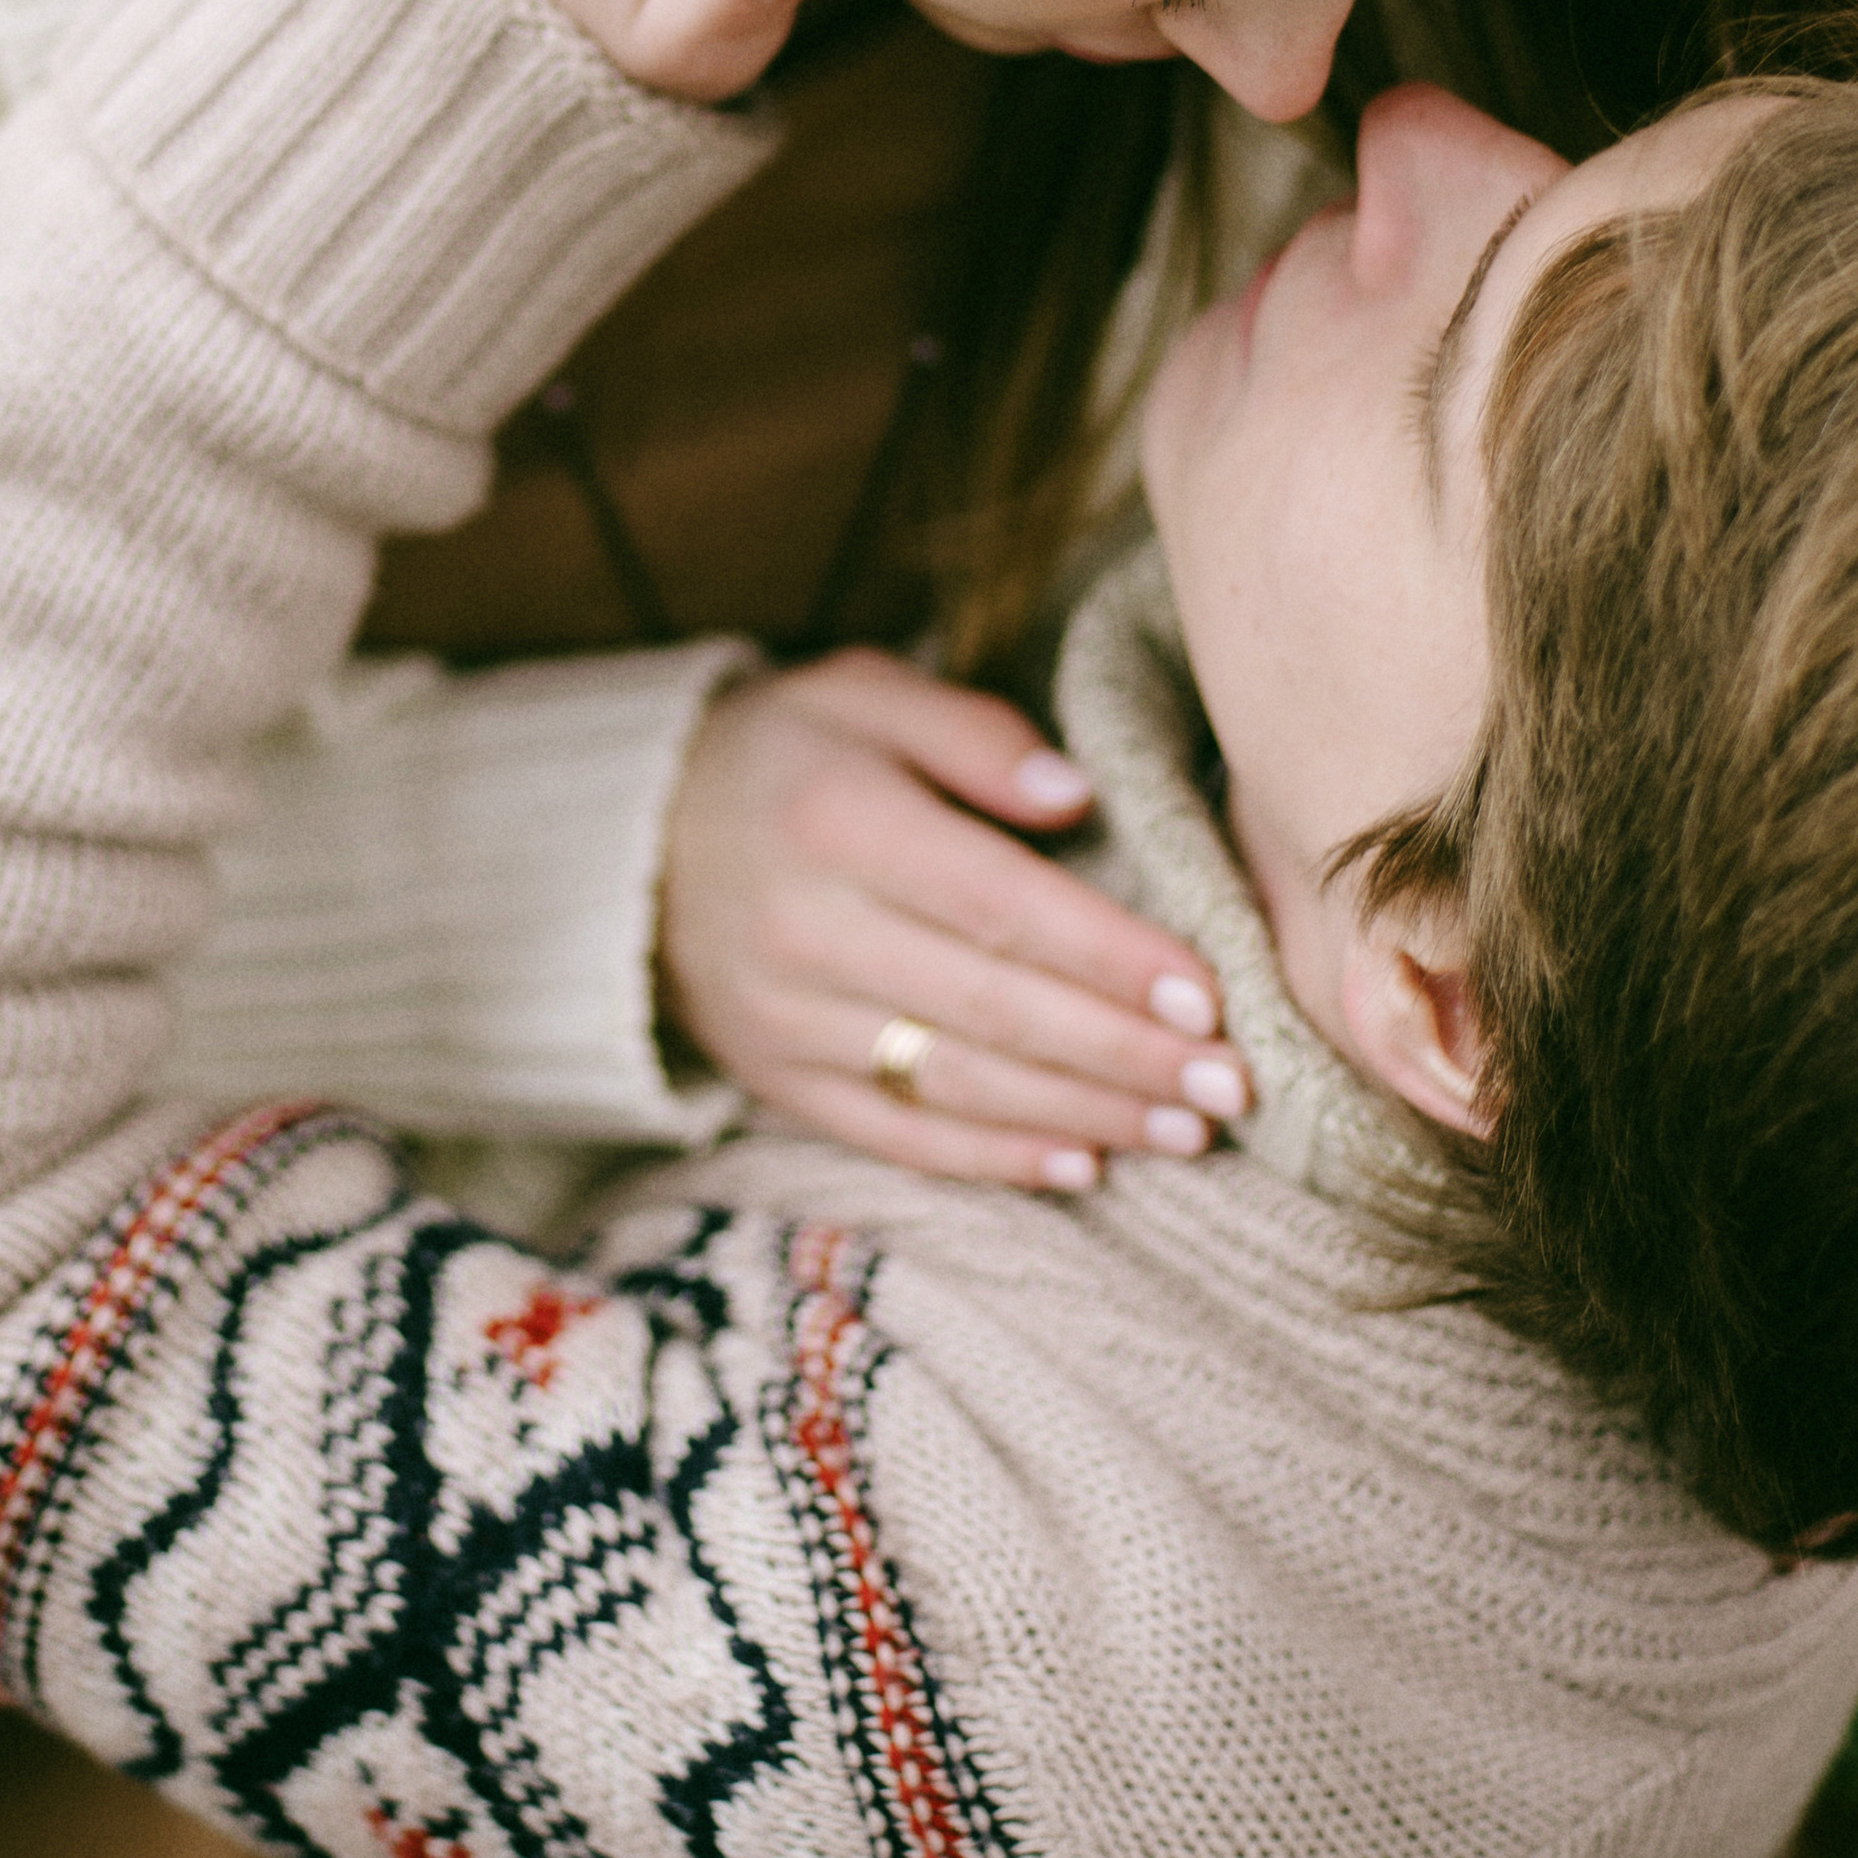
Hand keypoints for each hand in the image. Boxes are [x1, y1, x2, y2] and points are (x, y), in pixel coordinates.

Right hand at [659, 651, 1248, 1190]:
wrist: (625, 842)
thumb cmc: (779, 753)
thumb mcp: (861, 693)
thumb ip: (972, 732)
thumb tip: (1075, 796)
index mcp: (836, 819)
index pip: (998, 903)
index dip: (1108, 956)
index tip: (1206, 993)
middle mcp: (805, 930)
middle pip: (993, 1008)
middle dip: (1125, 1055)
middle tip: (1231, 1084)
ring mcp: (785, 1018)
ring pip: (958, 1083)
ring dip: (1084, 1114)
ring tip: (1187, 1128)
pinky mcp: (774, 1078)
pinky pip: (896, 1134)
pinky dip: (994, 1157)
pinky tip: (1082, 1164)